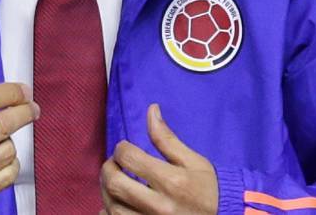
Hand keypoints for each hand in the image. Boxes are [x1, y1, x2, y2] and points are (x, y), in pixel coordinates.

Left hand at [99, 103, 218, 214]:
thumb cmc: (208, 189)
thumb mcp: (192, 161)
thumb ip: (167, 138)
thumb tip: (151, 110)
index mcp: (171, 181)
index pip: (129, 159)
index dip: (121, 148)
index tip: (125, 148)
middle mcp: (159, 205)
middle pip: (115, 184)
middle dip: (108, 169)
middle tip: (114, 164)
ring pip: (112, 207)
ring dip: (107, 191)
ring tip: (115, 182)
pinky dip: (109, 213)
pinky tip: (117, 203)